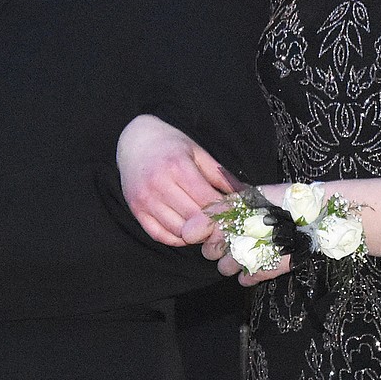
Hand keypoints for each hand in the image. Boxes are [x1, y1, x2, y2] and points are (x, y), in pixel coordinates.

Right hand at [117, 115, 237, 245]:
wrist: (135, 140)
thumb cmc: (170, 145)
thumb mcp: (198, 153)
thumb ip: (221, 176)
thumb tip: (245, 196)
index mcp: (177, 167)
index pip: (206, 201)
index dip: (224, 212)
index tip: (236, 217)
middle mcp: (158, 185)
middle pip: (193, 218)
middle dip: (213, 226)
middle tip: (226, 227)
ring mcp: (145, 200)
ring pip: (178, 231)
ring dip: (196, 235)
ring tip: (207, 228)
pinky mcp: (136, 210)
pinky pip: (160, 235)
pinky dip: (177, 239)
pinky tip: (188, 231)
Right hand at [181, 192, 291, 284]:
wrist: (319, 215)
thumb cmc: (285, 201)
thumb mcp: (248, 199)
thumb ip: (217, 212)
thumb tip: (187, 231)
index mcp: (236, 213)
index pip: (208, 226)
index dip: (203, 231)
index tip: (202, 233)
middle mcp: (243, 232)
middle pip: (215, 248)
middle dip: (215, 248)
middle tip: (220, 245)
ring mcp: (255, 251)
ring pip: (229, 264)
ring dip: (229, 263)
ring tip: (234, 259)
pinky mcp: (270, 266)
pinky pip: (251, 276)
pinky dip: (248, 276)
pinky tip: (247, 273)